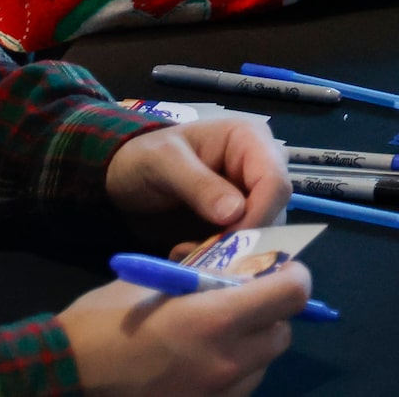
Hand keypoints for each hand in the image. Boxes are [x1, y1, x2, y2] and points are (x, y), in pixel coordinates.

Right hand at [59, 263, 306, 396]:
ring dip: (253, 343)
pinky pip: (239, 388)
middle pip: (282, 332)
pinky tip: (201, 360)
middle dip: (271, 311)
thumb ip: (207, 272)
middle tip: (242, 299)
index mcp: (216, 320)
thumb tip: (241, 260)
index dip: (292, 275)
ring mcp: (218, 394)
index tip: (275, 268)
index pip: (293, 293)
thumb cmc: (106, 320)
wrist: (65, 374)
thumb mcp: (158, 279)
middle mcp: (227, 361)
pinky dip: (233, 371)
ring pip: (263, 363)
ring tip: (216, 332)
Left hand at [106, 119, 289, 242]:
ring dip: (229, 252)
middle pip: (274, 211)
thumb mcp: (163, 162)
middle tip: (205, 256)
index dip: (260, 215)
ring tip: (188, 254)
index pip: (275, 181)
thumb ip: (198, 184)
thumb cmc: (143, 157)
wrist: (122, 177)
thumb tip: (236, 213)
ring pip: (263, 233)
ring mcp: (250, 196)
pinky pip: (243, 245)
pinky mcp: (237, 222)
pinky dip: (220, 258)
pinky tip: (190, 257)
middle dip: (244, 238)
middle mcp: (259, 167)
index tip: (229, 243)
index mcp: (250, 140)